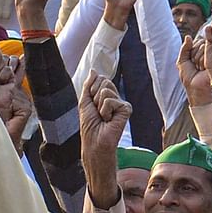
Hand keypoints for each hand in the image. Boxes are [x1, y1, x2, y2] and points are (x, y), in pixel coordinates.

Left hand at [79, 74, 132, 205]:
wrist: (94, 142)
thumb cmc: (89, 126)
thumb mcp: (85, 102)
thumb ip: (89, 85)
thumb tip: (94, 70)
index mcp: (105, 96)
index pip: (100, 79)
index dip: (91, 90)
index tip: (92, 104)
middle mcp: (115, 98)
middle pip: (104, 81)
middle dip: (95, 96)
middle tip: (97, 111)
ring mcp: (121, 104)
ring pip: (106, 90)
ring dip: (99, 105)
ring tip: (103, 117)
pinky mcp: (126, 110)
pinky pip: (111, 100)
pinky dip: (105, 110)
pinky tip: (108, 120)